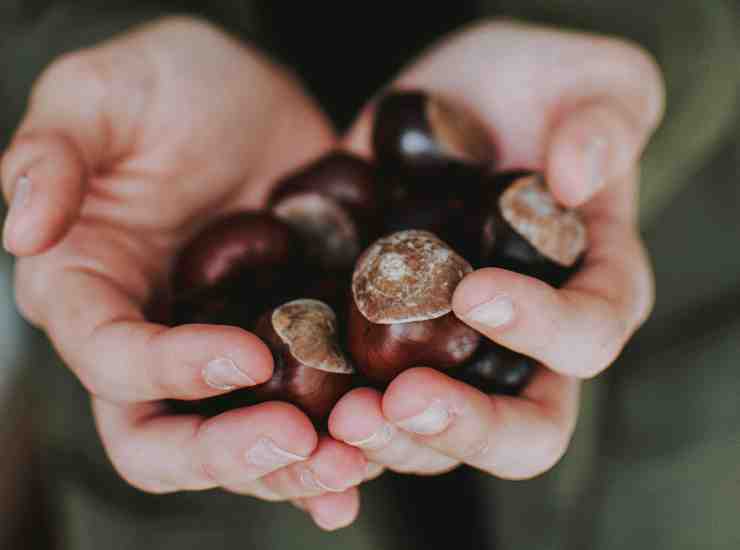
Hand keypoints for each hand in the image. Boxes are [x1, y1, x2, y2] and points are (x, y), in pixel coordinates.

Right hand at [1, 17, 367, 529]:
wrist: (251, 95)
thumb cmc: (166, 84)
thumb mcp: (102, 92)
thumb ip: (51, 152)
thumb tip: (22, 230)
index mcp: (88, 288)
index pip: (111, 358)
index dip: (170, 370)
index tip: (248, 356)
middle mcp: (146, 336)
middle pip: (159, 437)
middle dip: (225, 453)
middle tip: (299, 443)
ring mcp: (215, 350)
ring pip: (232, 443)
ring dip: (288, 468)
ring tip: (349, 464)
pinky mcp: (279, 345)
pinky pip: (295, 411)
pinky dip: (325, 444)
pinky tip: (367, 457)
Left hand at [330, 20, 663, 478]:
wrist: (454, 101)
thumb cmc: (534, 88)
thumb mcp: (588, 80)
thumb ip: (603, 122)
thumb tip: (578, 177)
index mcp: (591, 289)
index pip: (588, 337)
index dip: (542, 330)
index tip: (475, 293)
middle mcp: (527, 344)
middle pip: (522, 430)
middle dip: (465, 427)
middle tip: (400, 400)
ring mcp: (452, 354)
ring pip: (438, 436)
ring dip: (392, 440)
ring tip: (341, 415)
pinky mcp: (387, 343)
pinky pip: (369, 403)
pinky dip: (337, 424)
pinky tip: (299, 413)